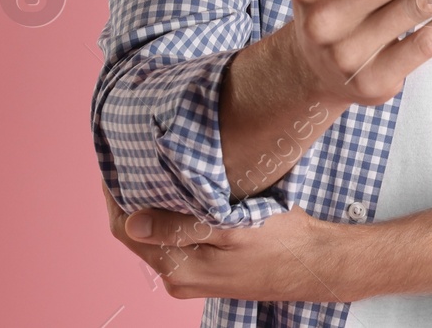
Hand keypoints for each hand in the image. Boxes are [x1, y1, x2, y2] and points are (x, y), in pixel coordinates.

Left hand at [102, 181, 361, 301]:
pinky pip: (176, 240)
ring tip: (157, 167)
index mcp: (179, 269)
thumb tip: (133, 222)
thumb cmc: (281, 242)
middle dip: (133, 194)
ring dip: (154, 203)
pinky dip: (173, 214)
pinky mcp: (207, 269)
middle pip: (138, 232)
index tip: (116, 159)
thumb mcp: (232, 229)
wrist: (315, 264)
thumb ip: (181, 228)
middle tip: (135, 155)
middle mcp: (178, 277)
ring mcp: (193, 276)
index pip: (124, 228)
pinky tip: (184, 191)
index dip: (115, 193)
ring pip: (157, 235)